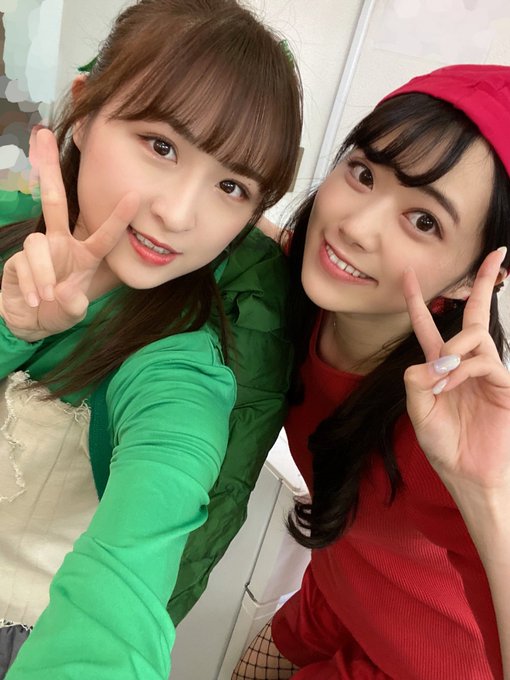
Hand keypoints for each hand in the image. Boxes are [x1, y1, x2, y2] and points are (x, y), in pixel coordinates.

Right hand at [1, 128, 138, 340]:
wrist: (30, 320)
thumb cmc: (59, 310)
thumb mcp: (73, 311)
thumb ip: (73, 304)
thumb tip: (64, 293)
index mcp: (85, 253)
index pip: (104, 233)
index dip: (118, 217)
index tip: (134, 194)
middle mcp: (61, 243)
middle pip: (55, 200)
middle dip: (48, 167)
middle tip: (43, 133)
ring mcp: (38, 249)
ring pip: (37, 244)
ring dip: (44, 273)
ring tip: (47, 297)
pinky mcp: (17, 259)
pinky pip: (24, 263)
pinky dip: (32, 283)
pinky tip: (36, 299)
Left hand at [403, 249, 509, 501]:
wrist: (469, 475)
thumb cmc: (446, 446)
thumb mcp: (418, 411)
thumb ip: (416, 381)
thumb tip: (430, 359)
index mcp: (441, 367)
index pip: (429, 327)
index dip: (418, 303)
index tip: (408, 276)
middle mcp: (465, 363)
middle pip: (473, 314)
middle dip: (482, 282)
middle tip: (496, 253)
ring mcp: (487, 371)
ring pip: (474, 335)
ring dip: (453, 349)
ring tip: (443, 376)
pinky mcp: (503, 383)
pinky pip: (482, 361)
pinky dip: (462, 370)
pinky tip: (451, 386)